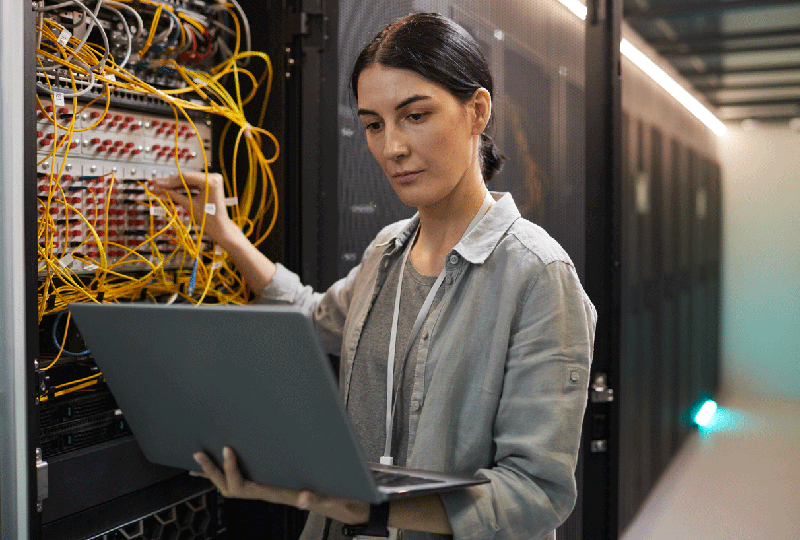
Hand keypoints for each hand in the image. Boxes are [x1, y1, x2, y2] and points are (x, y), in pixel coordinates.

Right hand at [151, 171, 235, 246]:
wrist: (220, 227)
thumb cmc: (209, 218)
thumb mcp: (189, 205)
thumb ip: (174, 194)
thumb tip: (159, 188)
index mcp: (211, 181)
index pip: (185, 177)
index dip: (169, 180)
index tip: (157, 182)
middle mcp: (213, 177)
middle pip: (186, 177)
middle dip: (171, 183)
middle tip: (156, 184)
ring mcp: (212, 179)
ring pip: (189, 180)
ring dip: (175, 185)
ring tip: (161, 188)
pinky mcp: (210, 184)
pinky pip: (194, 184)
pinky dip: (183, 188)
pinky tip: (171, 190)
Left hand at [191, 447, 370, 524]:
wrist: (342, 506)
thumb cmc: (336, 497)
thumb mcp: (332, 496)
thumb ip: (319, 498)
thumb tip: (305, 500)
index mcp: (276, 493)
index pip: (245, 486)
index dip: (232, 470)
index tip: (229, 450)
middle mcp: (267, 493)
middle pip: (230, 488)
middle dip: (213, 471)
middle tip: (201, 453)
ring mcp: (267, 491)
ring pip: (233, 486)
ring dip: (215, 474)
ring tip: (201, 460)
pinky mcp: (270, 487)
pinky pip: (242, 483)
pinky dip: (227, 474)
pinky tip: (220, 467)